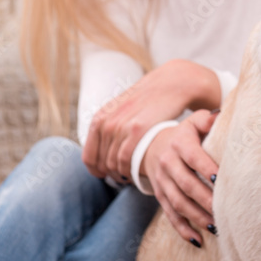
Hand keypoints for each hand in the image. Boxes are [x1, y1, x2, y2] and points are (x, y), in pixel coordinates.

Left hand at [82, 59, 221, 180]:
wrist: (172, 83)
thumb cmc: (149, 101)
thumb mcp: (122, 110)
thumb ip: (110, 127)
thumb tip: (102, 152)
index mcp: (100, 118)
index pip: (89, 158)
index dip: (97, 171)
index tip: (109, 176)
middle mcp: (106, 122)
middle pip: (101, 163)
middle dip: (112, 174)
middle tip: (126, 176)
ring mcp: (121, 125)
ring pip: (113, 163)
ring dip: (123, 173)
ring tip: (134, 173)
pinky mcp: (137, 129)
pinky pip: (127, 159)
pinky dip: (131, 169)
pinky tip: (140, 169)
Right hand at [143, 109, 219, 245]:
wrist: (151, 146)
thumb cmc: (184, 134)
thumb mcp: (193, 121)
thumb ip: (206, 119)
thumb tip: (220, 116)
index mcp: (179, 143)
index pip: (193, 156)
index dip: (206, 168)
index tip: (221, 180)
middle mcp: (168, 163)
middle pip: (186, 184)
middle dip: (205, 199)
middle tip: (224, 210)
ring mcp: (162, 182)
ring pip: (178, 203)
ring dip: (196, 216)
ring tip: (216, 227)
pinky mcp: (160, 197)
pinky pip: (170, 215)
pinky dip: (183, 229)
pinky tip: (198, 240)